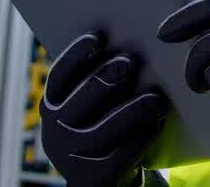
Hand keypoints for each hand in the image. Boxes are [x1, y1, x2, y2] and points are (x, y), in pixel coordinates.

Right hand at [41, 32, 169, 186]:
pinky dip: (141, 138)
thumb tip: (128, 44)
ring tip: (156, 98)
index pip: (59, 76)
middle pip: (82, 99)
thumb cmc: (103, 126)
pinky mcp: (93, 178)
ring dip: (132, 111)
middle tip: (130, 62)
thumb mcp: (91, 105)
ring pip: (102, 131)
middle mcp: (55, 131)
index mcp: (51, 106)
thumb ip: (99, 81)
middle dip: (107, 78)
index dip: (76, 54)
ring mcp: (71, 157)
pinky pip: (119, 156)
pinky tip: (157, 124)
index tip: (98, 36)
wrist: (100, 177)